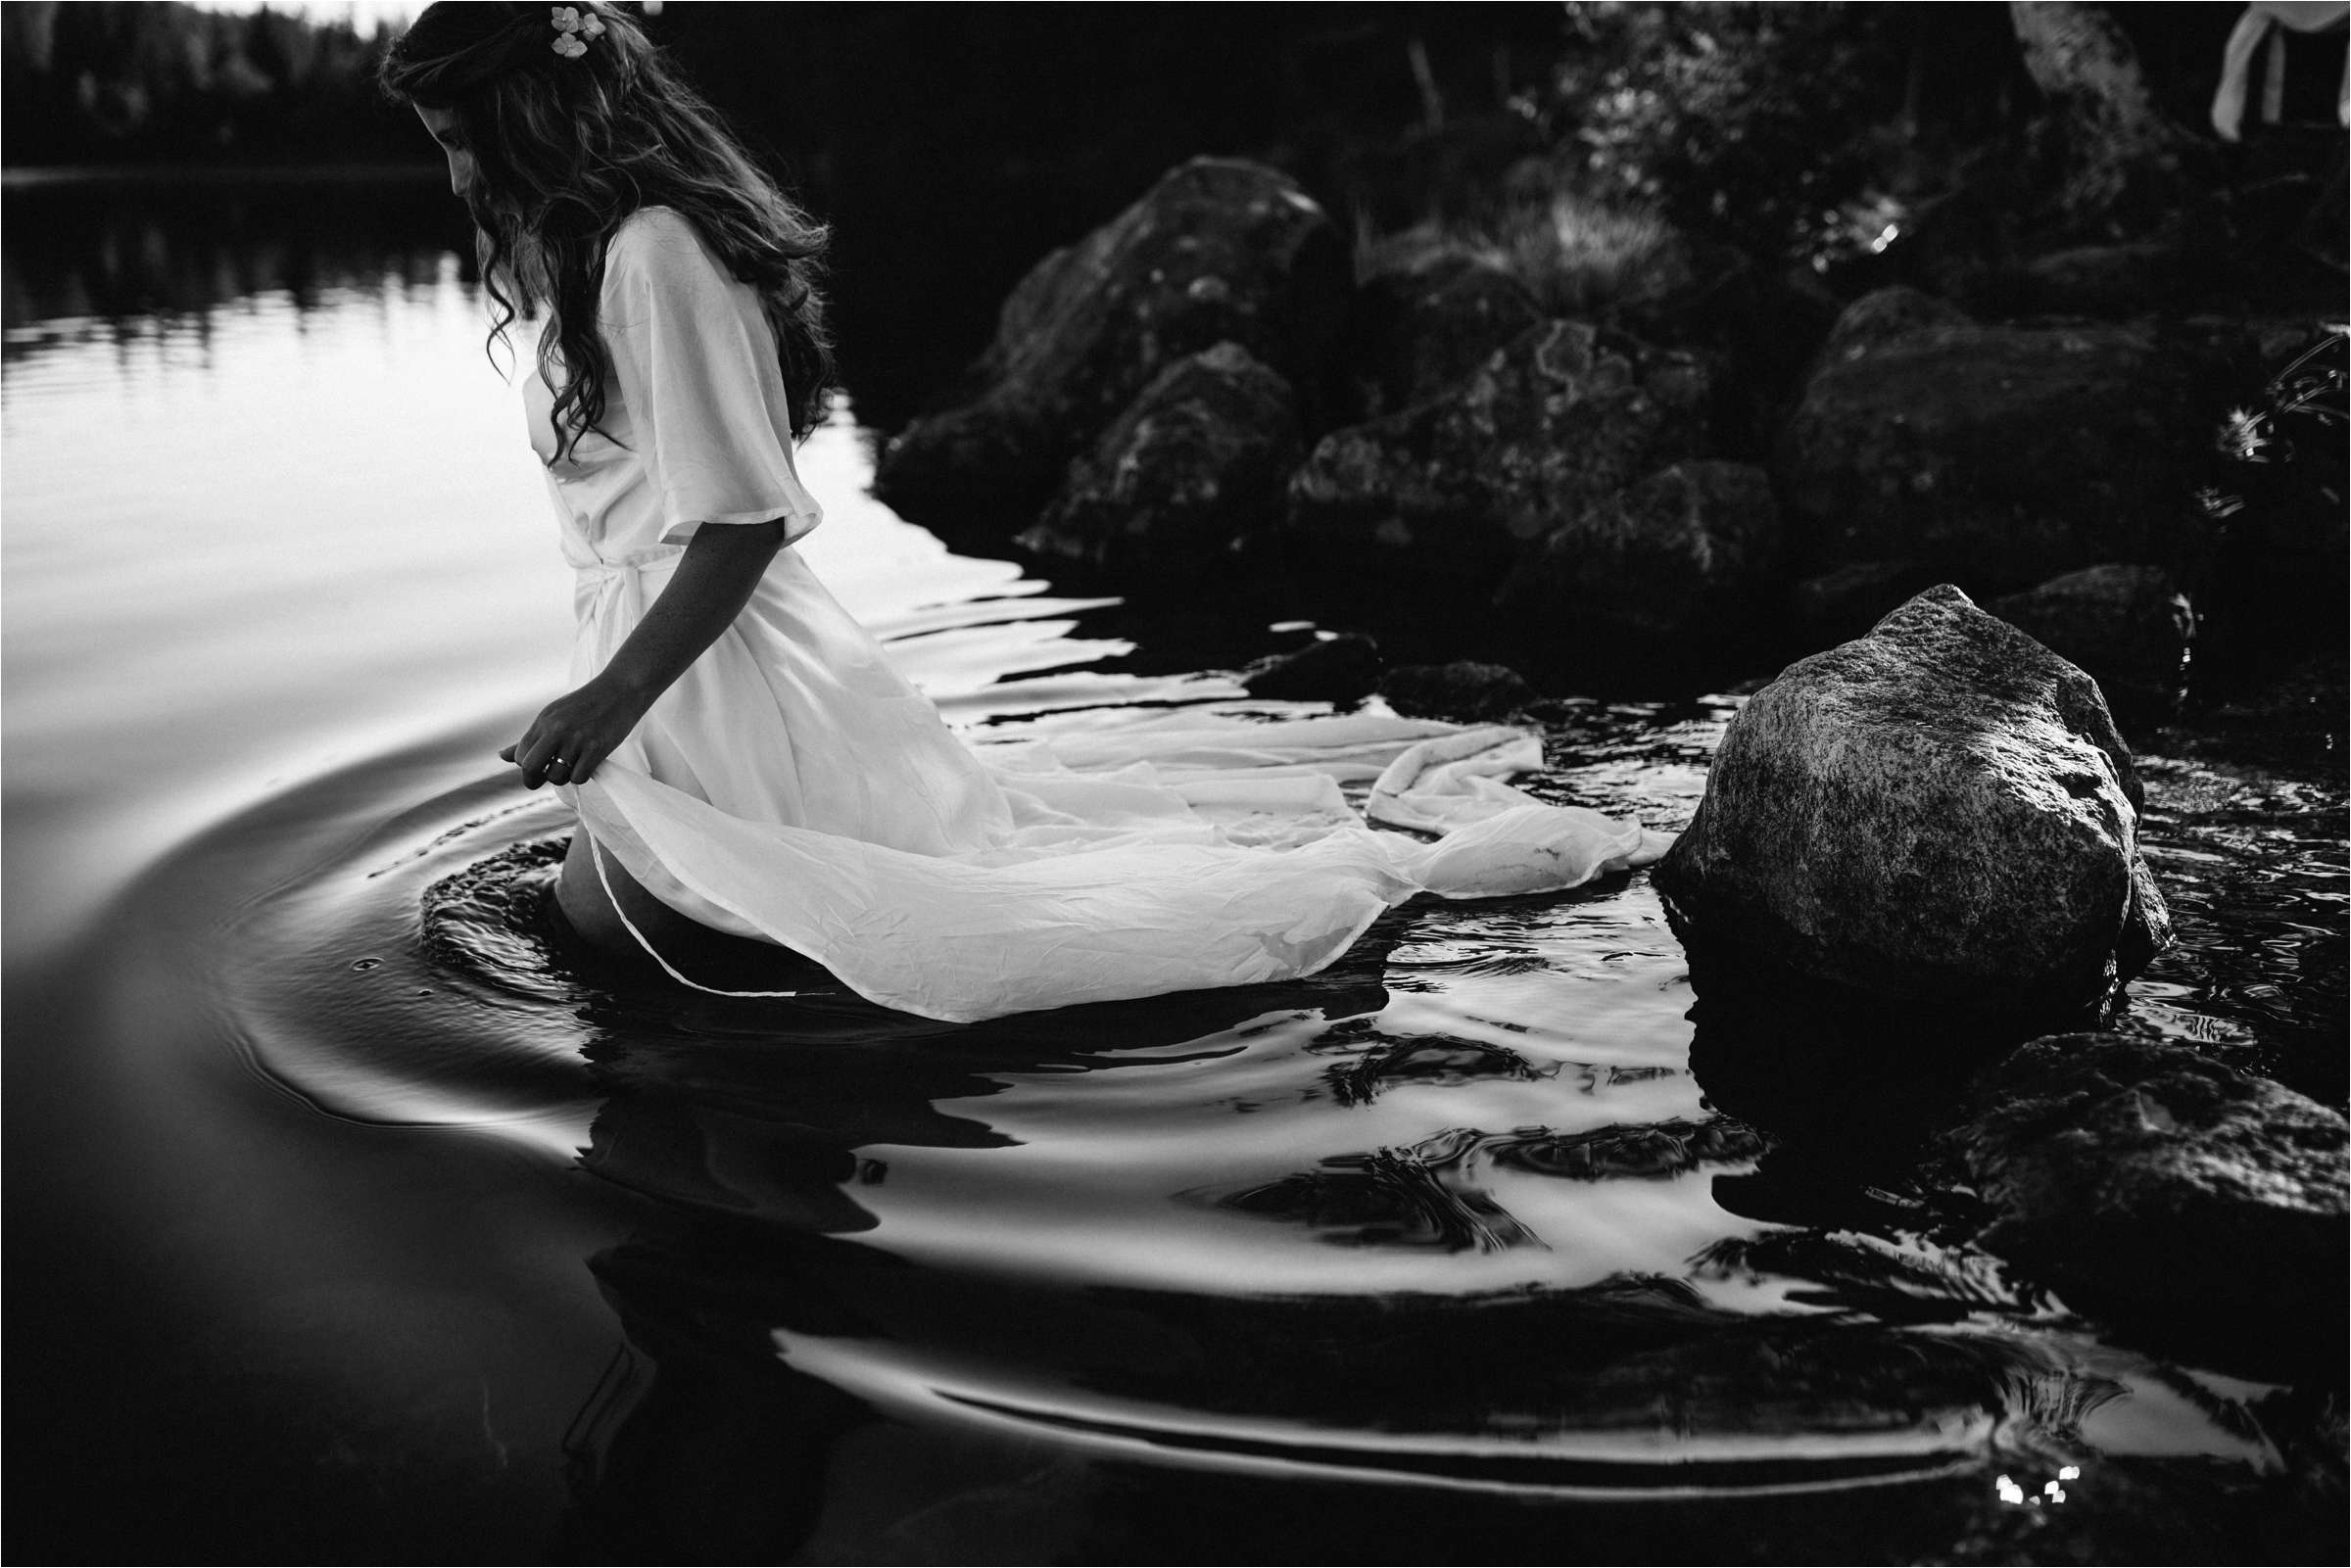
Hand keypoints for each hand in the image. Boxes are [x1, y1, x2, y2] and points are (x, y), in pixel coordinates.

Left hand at [500, 676, 650, 788]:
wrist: (620, 691)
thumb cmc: (586, 704)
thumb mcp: (553, 716)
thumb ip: (530, 738)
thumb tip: (502, 756)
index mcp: (544, 722)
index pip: (520, 756)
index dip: (527, 766)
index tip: (540, 765)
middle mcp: (556, 730)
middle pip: (530, 768)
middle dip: (532, 781)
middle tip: (543, 779)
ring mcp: (576, 739)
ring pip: (557, 776)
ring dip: (563, 777)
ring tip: (573, 765)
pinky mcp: (596, 748)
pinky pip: (579, 777)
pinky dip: (582, 776)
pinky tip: (588, 764)